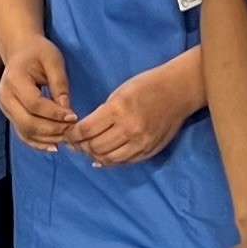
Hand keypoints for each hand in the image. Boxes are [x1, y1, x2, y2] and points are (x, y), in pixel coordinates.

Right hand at [0, 37, 79, 150]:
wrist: (20, 51)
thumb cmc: (39, 52)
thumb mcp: (54, 61)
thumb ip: (60, 84)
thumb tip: (67, 110)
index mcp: (14, 80)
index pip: (34, 104)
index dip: (54, 114)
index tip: (74, 116)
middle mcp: (5, 96)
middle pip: (28, 122)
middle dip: (52, 130)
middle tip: (73, 131)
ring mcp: (5, 108)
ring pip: (25, 131)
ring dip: (47, 139)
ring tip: (67, 138)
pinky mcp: (10, 115)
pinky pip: (22, 134)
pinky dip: (38, 143)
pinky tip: (54, 146)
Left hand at [68, 53, 203, 167]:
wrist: (179, 91)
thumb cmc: (147, 85)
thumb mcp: (120, 92)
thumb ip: (103, 113)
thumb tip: (86, 131)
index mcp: (119, 110)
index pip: (86, 130)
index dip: (72, 135)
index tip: (67, 134)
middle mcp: (129, 129)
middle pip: (95, 147)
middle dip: (80, 147)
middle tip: (74, 144)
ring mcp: (141, 142)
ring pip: (108, 159)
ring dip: (94, 156)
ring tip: (87, 150)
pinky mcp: (149, 150)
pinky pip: (124, 162)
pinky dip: (110, 161)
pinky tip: (102, 158)